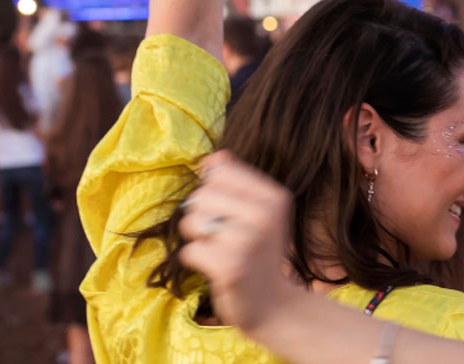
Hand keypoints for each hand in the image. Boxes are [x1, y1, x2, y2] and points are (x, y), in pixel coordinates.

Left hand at [179, 151, 299, 331]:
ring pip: (191, 222)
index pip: (219, 171)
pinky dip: (195, 261)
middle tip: (222, 237)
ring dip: (197, 239)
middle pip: (201, 195)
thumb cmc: (260, 254)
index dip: (214, 191)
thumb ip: (237, 183)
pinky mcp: (229, 267)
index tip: (230, 213)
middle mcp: (265, 215)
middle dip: (201, 217)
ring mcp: (248, 241)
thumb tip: (212, 158)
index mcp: (275, 196)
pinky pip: (188, 251)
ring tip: (219, 251)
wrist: (274, 305)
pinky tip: (216, 268)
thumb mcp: (261, 213)